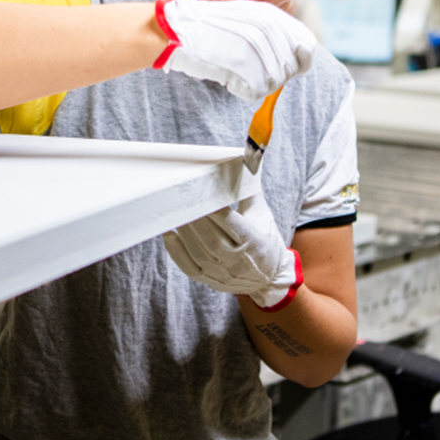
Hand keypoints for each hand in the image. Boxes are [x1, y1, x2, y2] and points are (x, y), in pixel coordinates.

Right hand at [153, 0, 316, 101]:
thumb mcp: (246, 16)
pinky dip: (242, 89)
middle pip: (290, 67)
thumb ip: (274, 29)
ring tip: (237, 71)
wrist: (178, 30)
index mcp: (271, 15)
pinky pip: (255, 91)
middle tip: (252, 70)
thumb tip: (303, 48)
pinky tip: (229, 78)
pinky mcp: (243, 66)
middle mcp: (267, 29)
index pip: (306, 44)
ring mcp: (255, 47)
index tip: (290, 67)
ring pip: (274, 82)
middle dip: (275, 75)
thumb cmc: (208, 26)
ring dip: (256, 83)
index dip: (301, 60)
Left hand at [162, 192, 302, 311]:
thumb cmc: (265, 238)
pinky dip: (177, 252)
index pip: (232, 224)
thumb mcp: (262, 213)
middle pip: (212, 240)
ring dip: (184, 234)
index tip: (200, 195)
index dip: (215, 211)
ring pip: (200, 253)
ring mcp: (224, 273)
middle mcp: (240, 260)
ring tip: (172, 215)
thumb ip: (250, 188)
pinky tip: (169, 235)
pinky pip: (190, 268)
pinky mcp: (212, 281)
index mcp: (255, 240)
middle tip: (178, 202)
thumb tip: (244, 158)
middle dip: (194, 221)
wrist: (270, 277)